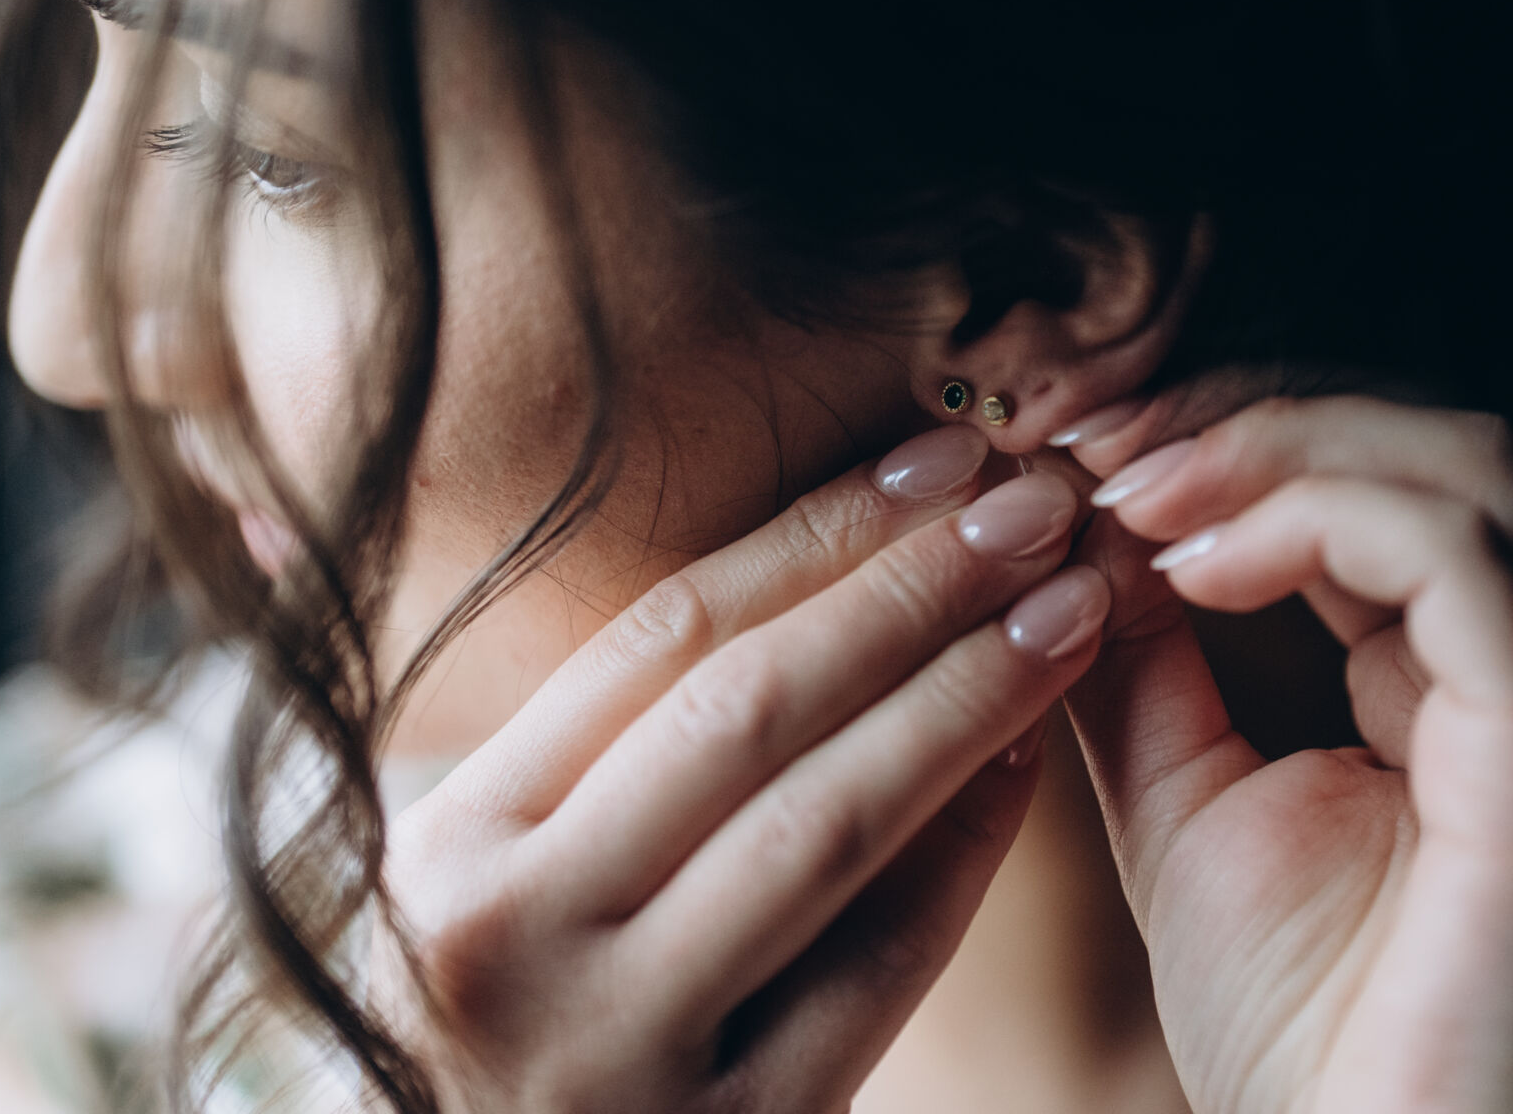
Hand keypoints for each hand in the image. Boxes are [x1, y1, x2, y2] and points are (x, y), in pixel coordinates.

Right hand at [369, 428, 1110, 1111]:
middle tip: (1036, 504)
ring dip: (965, 697)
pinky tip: (1027, 762)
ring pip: (824, 825)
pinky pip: (876, 967)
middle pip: (749, 709)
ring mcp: (617, 1050)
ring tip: (1066, 607)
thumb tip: (818, 584)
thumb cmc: (494, 1031)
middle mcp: (509, 936)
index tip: (939, 462)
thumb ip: (598, 761)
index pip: (662, 639)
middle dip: (912, 588)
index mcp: (446, 841)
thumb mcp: (485, 883)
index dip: (818, 532)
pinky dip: (964, 854)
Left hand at [1063, 394, 1512, 1113]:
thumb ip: (1144, 674)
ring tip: (1131, 488)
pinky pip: (1462, 560)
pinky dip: (1317, 521)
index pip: (1373, 484)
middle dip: (1248, 414)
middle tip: (1098, 438)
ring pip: (1462, 468)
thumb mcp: (1186, 811)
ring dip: (1276, 447)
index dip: (1229, 439)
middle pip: (1429, 441)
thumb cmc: (1303, 1033)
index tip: (1080, 448)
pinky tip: (1192, 564)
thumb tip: (1081, 543)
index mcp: (1467, 681)